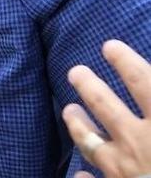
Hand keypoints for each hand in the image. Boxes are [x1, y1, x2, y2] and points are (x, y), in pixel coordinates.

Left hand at [63, 40, 150, 177]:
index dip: (125, 62)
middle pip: (106, 106)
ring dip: (78, 125)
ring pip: (91, 142)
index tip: (109, 46)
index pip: (143, 82)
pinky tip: (78, 175)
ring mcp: (125, 171)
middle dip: (89, 86)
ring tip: (69, 110)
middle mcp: (141, 142)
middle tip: (75, 71)